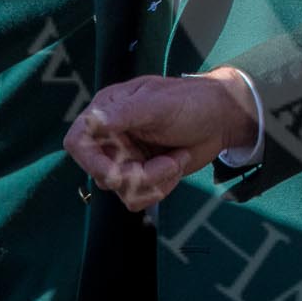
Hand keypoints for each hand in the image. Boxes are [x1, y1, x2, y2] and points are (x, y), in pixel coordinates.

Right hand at [64, 70, 258, 209]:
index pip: (78, 142)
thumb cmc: (191, 101)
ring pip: (122, 191)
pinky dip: (161, 188)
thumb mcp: (158, 103)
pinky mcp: (143, 176)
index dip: (90, 162)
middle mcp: (112, 138)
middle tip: (167, 164)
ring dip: (155, 181)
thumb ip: (125, 113)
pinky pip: (138, 199)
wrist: (223, 119)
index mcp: (109, 111)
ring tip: (176, 160)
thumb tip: (93, 121)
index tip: (117, 170)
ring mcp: (127, 159)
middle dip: (139, 176)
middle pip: (103, 175)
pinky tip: (176, 166)